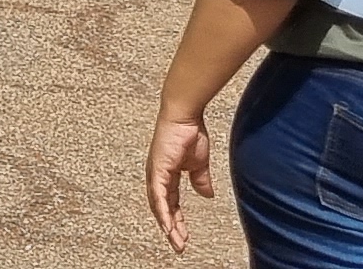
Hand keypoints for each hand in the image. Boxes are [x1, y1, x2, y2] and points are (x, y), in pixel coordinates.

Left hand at [147, 114, 214, 250]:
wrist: (185, 116)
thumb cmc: (191, 134)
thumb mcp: (199, 163)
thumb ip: (200, 180)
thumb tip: (206, 195)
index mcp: (167, 176)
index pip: (171, 203)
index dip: (177, 220)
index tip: (184, 236)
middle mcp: (158, 176)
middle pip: (163, 208)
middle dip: (171, 228)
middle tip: (179, 245)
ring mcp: (155, 173)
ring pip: (159, 205)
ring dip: (167, 224)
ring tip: (176, 241)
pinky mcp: (157, 168)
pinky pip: (159, 194)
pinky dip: (162, 210)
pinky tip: (167, 224)